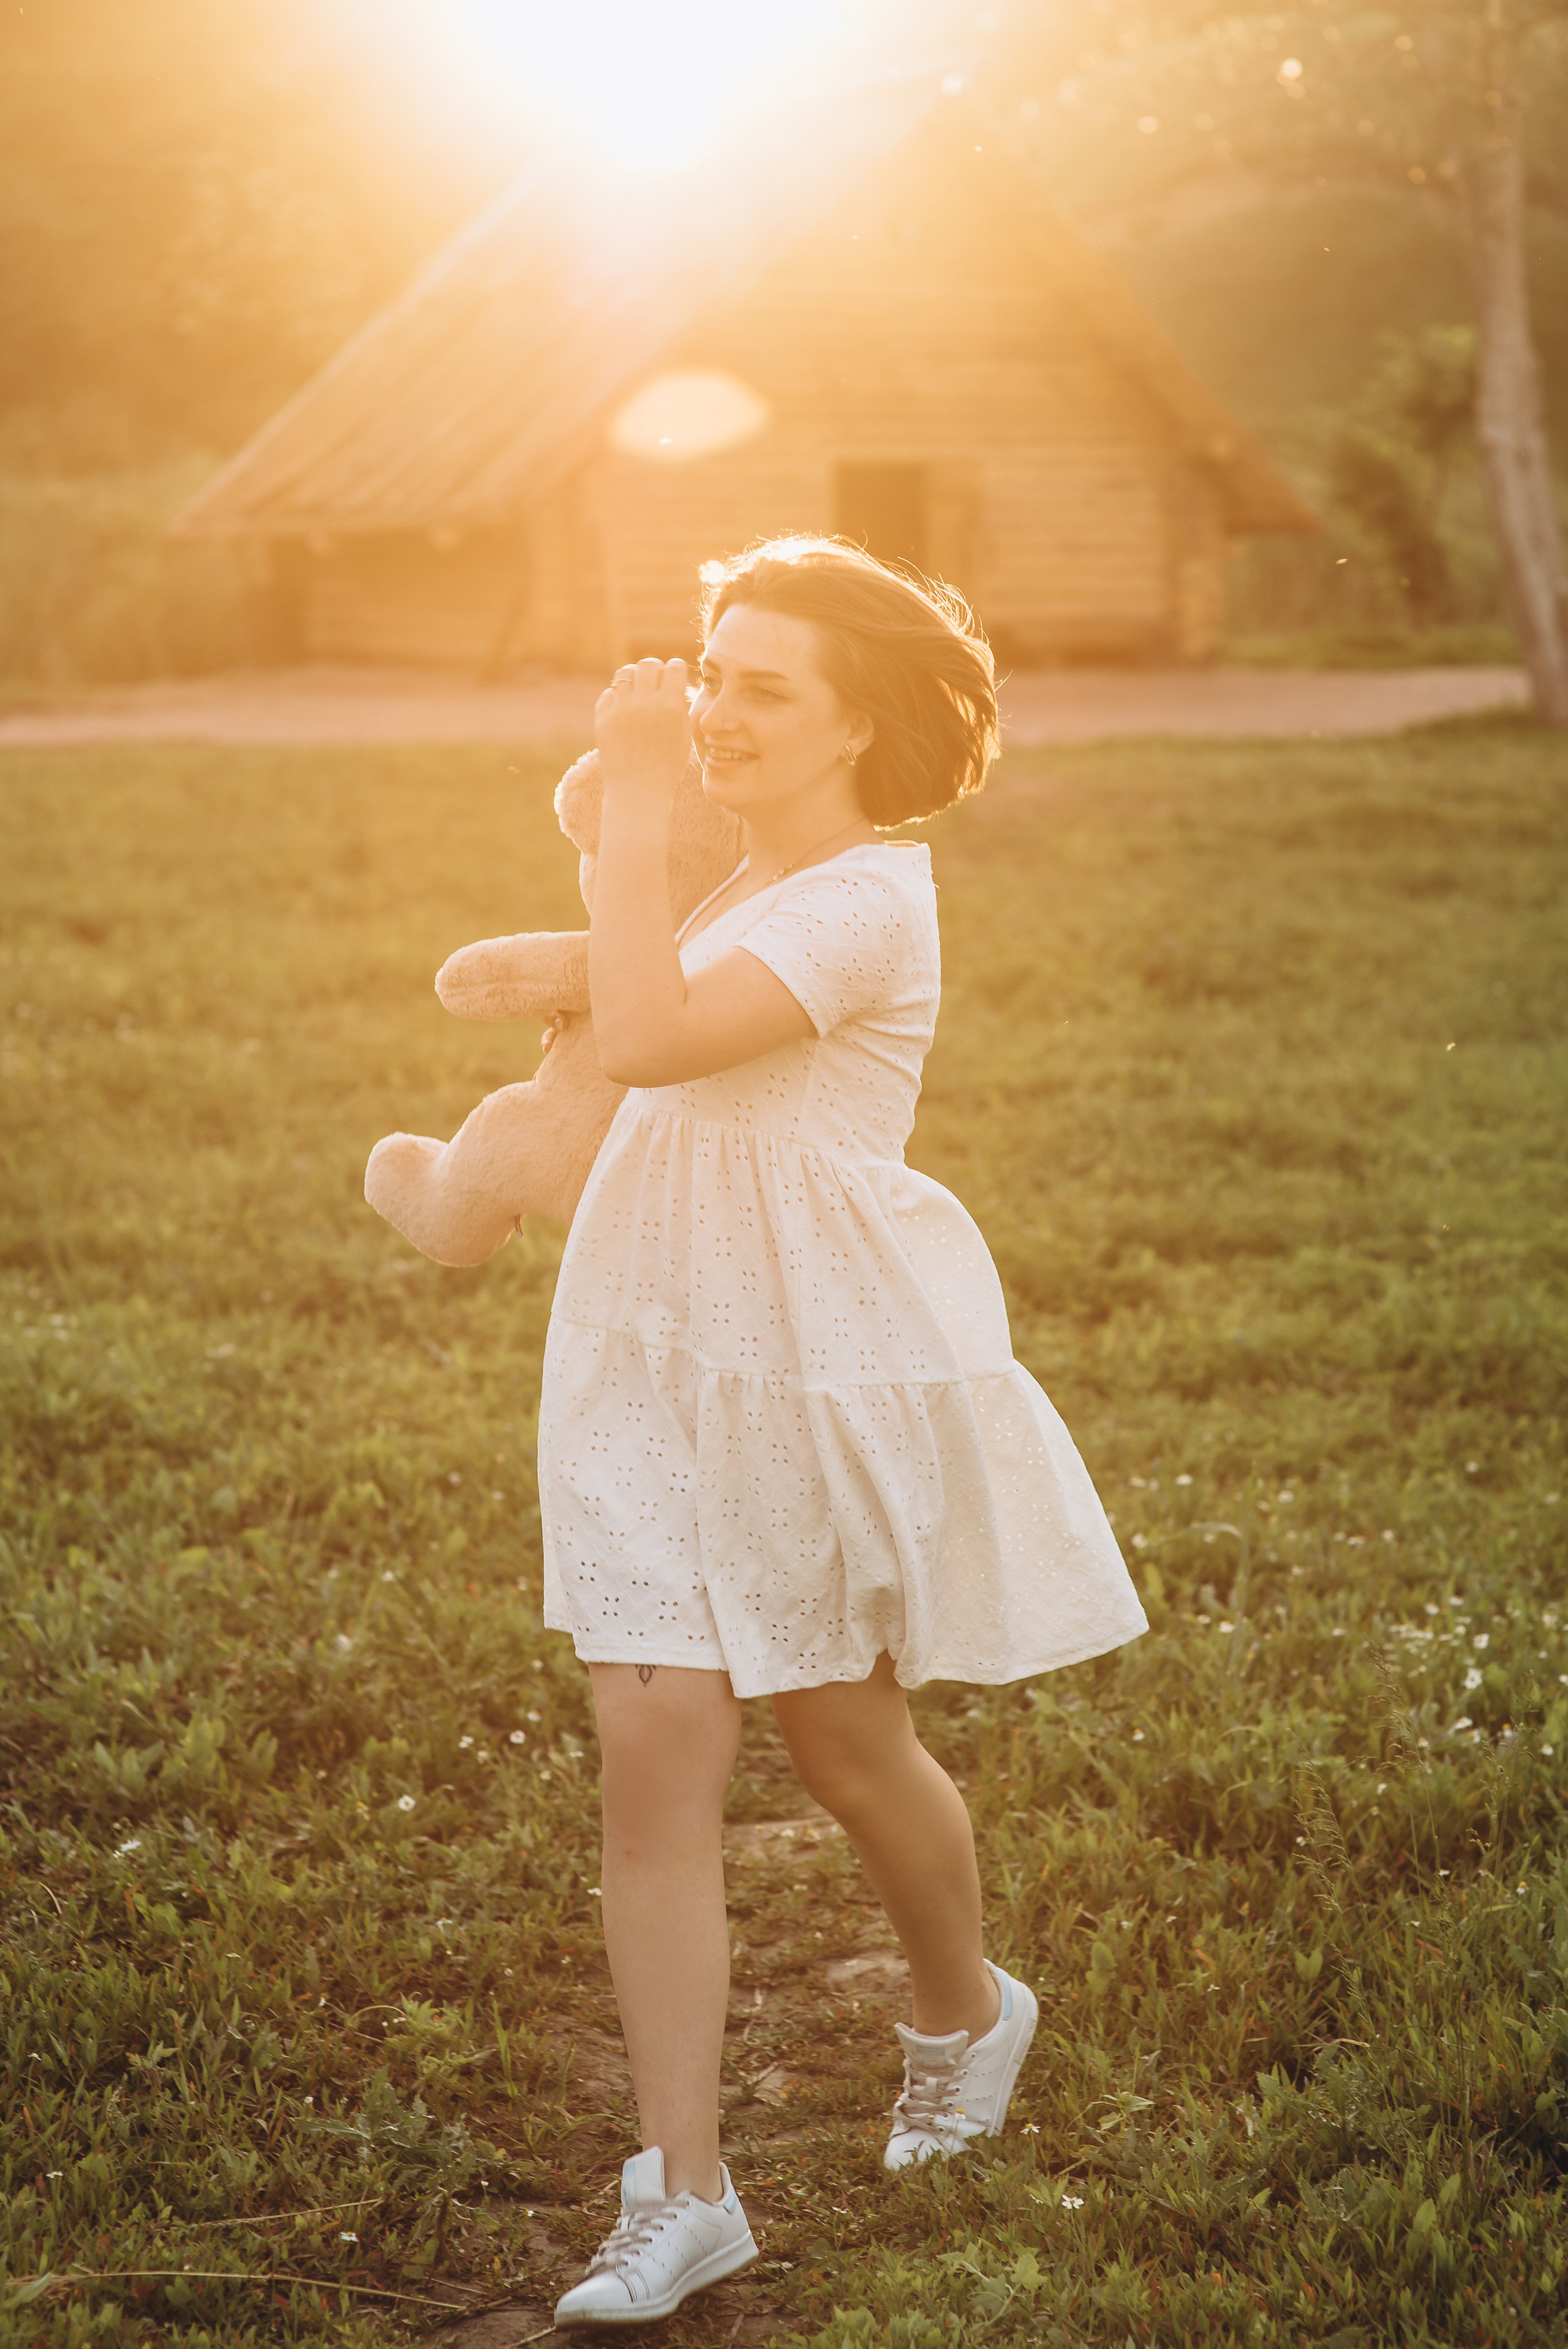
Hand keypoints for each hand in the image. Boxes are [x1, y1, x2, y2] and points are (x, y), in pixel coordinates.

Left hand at [595, 657, 691, 805]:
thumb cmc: (666, 766)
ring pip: (625, 673)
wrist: (638, 792)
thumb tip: (672, 682)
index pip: (673, 666)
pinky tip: (623, 712)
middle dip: (654, 670)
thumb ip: (679, 706)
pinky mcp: (602, 719)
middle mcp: (645, 704)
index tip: (673, 678)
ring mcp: (621, 710)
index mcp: (670, 708)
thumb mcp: (683, 736)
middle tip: (654, 684)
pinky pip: (608, 693)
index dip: (675, 670)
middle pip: (648, 664)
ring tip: (636, 694)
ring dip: (633, 680)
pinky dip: (616, 698)